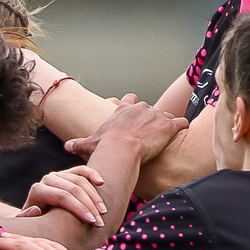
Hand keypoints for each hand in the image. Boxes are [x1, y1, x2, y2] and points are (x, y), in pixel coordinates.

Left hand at [16, 165, 105, 226]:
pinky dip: (93, 174)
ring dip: (95, 197)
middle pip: (74, 189)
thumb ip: (27, 217)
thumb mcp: (27, 223)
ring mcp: (58, 175)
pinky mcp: (68, 172)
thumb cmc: (33, 221)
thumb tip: (36, 209)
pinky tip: (101, 183)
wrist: (35, 211)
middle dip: (89, 206)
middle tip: (100, 222)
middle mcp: (48, 179)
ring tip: (104, 212)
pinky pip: (82, 170)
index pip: (62, 197)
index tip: (91, 221)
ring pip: (80, 181)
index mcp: (38, 190)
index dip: (78, 208)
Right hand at [66, 94, 183, 159]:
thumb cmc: (106, 146)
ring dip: (166, 125)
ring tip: (166, 137)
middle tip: (150, 131)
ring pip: (165, 115)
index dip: (133, 107)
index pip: (130, 100)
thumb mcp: (90, 144)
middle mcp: (141, 108)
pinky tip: (181, 134)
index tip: (134, 116)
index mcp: (124, 110)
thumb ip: (79, 143)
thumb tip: (67, 146)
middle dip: (151, 118)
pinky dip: (182, 128)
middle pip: (149, 108)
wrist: (123, 149)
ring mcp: (156, 115)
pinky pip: (181, 123)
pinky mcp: (169, 125)